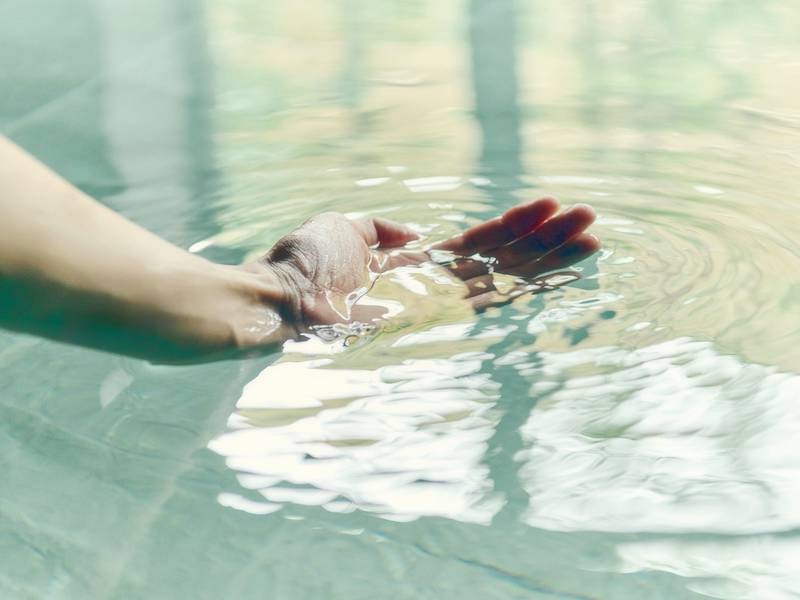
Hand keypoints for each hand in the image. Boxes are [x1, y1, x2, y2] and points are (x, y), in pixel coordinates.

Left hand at [252, 197, 598, 328]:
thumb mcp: (344, 227)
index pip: (479, 241)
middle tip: (592, 220)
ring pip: (511, 276)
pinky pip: (495, 298)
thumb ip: (382, 228)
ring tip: (593, 235)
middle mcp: (437, 284)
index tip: (551, 205)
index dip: (516, 224)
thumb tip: (415, 235)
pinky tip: (562, 272)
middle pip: (506, 258)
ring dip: (553, 257)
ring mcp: (441, 302)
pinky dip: (530, 285)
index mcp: (417, 262)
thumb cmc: (305, 263)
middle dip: (549, 240)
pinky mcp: (438, 317)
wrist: (283, 299)